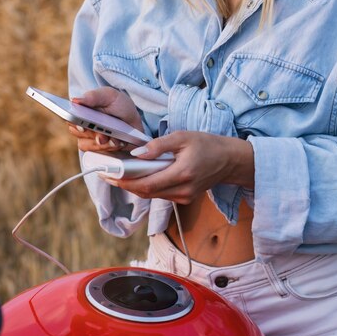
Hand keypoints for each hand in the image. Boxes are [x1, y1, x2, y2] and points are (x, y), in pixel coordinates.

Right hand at [67, 87, 142, 151]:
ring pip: (88, 146)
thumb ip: (93, 97)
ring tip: (115, 139)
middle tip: (103, 134)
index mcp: (80, 111)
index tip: (82, 126)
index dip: (74, 123)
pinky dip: (110, 149)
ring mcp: (89, 138)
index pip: (69, 118)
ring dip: (103, 143)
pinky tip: (119, 143)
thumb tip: (75, 100)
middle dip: (92, 134)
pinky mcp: (99, 149)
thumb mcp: (109, 95)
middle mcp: (82, 126)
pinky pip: (99, 153)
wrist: (133, 119)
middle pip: (78, 134)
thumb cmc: (118, 104)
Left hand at [102, 131, 254, 204]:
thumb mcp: (183, 137)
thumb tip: (136, 153)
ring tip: (117, 174)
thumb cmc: (207, 145)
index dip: (125, 182)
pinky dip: (146, 187)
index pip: (147, 183)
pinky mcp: (184, 198)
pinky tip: (136, 177)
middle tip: (106, 175)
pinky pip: (160, 194)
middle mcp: (183, 190)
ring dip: (134, 186)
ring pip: (152, 195)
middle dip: (124, 185)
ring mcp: (184, 197)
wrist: (230, 161)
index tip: (109, 175)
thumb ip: (158, 145)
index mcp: (182, 173)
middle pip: (146, 192)